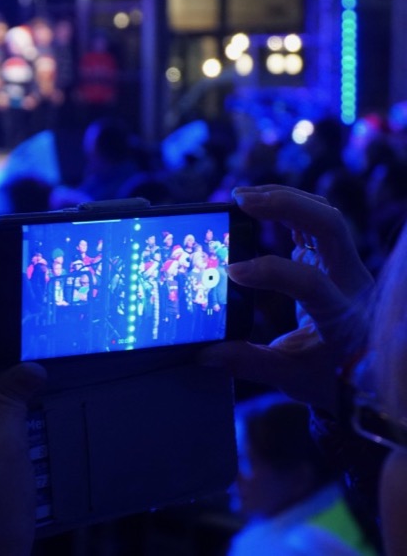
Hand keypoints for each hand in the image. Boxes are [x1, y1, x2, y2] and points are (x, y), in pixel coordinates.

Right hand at [198, 185, 373, 411]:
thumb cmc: (334, 378)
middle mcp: (350, 282)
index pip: (310, 282)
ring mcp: (345, 265)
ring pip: (324, 214)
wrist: (369, 373)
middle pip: (329, 225)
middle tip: (240, 201)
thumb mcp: (290, 377)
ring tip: (242, 196)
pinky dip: (287, 206)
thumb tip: (204, 354)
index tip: (231, 272)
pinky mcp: (333, 259)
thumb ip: (248, 362)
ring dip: (284, 198)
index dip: (269, 272)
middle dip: (285, 205)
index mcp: (342, 316)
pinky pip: (315, 220)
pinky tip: (256, 205)